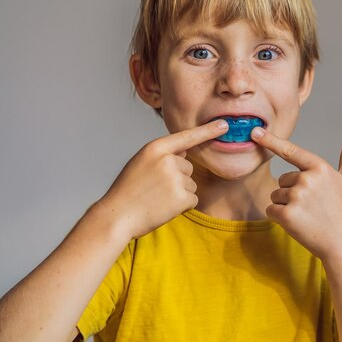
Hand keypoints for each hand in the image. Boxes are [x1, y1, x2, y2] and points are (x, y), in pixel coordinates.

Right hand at [97, 119, 228, 238]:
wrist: (117, 216)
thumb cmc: (128, 191)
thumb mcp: (141, 163)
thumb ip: (163, 154)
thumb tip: (186, 150)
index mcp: (156, 148)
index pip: (187, 137)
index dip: (208, 130)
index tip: (225, 124)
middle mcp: (168, 160)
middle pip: (188, 167)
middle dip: (177, 179)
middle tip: (154, 190)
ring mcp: (176, 178)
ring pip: (191, 184)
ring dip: (179, 193)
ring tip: (157, 199)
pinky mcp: (182, 197)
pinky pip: (192, 199)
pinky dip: (182, 206)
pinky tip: (164, 208)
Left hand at [250, 126, 341, 261]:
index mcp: (320, 168)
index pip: (291, 151)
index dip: (271, 140)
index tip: (256, 132)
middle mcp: (307, 179)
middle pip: (282, 180)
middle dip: (291, 192)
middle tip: (311, 206)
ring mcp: (296, 196)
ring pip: (275, 195)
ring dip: (285, 206)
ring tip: (306, 215)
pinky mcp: (287, 214)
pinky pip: (271, 210)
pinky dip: (279, 218)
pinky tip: (297, 223)